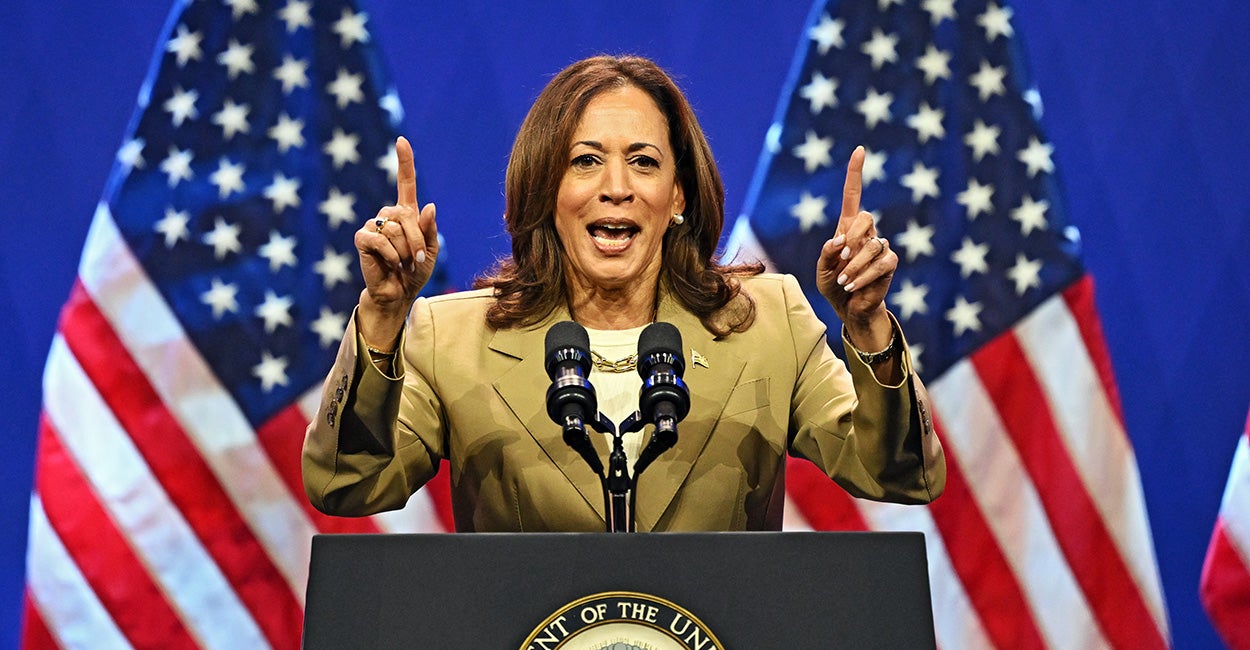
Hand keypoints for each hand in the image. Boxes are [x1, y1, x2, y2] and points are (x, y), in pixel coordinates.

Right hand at [354, 136, 438, 348]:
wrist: (398, 293)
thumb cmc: (415, 271)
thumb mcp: (430, 251)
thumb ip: (430, 230)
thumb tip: (430, 206)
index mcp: (407, 214)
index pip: (405, 182)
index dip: (404, 161)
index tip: (402, 140)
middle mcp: (389, 215)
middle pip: (406, 215)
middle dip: (417, 240)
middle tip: (417, 260)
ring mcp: (373, 226)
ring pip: (394, 229)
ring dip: (404, 251)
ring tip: (403, 263)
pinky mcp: (363, 239)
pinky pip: (379, 240)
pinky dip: (391, 255)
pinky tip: (390, 264)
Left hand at [816, 146, 896, 340]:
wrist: (849, 307)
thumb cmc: (834, 285)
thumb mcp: (821, 270)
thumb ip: (826, 254)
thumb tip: (839, 240)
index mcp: (847, 227)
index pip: (853, 195)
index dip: (856, 173)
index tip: (860, 150)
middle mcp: (866, 232)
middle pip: (866, 217)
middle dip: (852, 236)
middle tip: (842, 257)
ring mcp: (881, 246)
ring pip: (872, 245)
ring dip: (854, 265)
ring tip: (844, 280)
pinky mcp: (890, 263)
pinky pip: (881, 263)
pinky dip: (864, 276)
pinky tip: (853, 286)